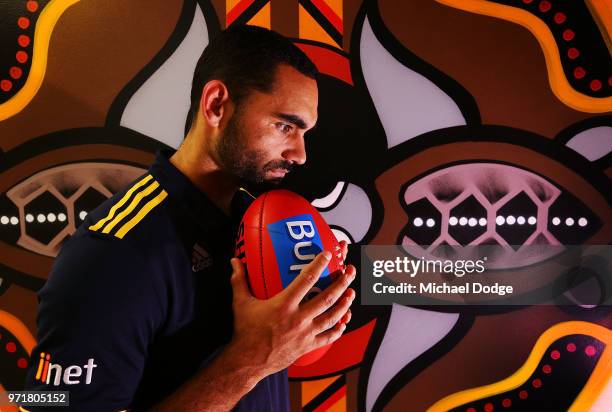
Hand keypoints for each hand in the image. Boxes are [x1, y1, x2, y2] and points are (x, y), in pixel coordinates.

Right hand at [228, 245, 354, 375]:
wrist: (247, 361)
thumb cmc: (245, 331)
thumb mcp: (240, 302)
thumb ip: (239, 280)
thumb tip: (234, 261)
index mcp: (284, 305)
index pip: (306, 279)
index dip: (319, 265)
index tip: (328, 254)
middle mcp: (298, 318)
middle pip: (327, 298)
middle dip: (342, 284)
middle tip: (350, 272)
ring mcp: (305, 333)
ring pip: (332, 317)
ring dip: (345, 304)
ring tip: (352, 293)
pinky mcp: (307, 346)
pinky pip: (328, 337)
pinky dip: (338, 329)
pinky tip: (344, 321)